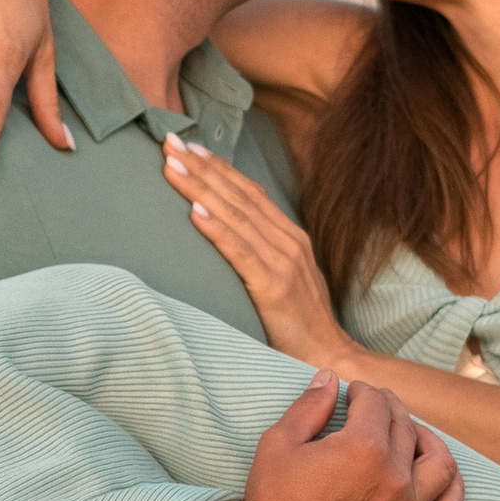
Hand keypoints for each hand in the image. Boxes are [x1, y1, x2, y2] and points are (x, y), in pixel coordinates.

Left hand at [163, 135, 345, 364]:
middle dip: (202, 168)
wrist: (330, 358)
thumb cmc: (301, 324)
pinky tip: (194, 212)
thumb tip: (232, 230)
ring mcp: (283, 263)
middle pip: (239, 196)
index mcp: (290, 237)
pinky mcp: (274, 287)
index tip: (190, 147)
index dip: (219, 167)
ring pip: (235, 216)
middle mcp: (288, 243)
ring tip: (172, 166)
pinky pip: (240, 252)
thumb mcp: (286, 279)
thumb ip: (265, 253)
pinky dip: (216, 230)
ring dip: (201, 188)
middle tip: (170, 142)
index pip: (250, 192)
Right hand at [230, 372, 462, 500]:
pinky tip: (443, 475)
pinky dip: (453, 487)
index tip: (354, 393)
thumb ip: (309, 406)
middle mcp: (393, 478)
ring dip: (430, 441)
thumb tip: (329, 377)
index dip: (364, 392)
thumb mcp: (279, 443)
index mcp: (362, 448)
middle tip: (377, 407)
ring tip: (412, 435)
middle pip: (406, 428)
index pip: (377, 405)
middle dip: (391, 409)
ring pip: (440, 463)